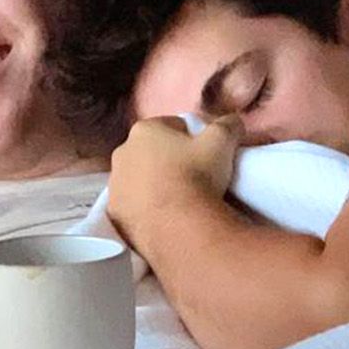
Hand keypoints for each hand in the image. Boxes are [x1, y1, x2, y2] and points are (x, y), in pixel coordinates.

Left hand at [107, 114, 242, 245]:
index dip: (191, 139)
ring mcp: (114, 185)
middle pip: (151, 152)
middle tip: (193, 177)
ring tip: (179, 200)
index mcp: (144, 130)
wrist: (179, 228)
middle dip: (168, 161)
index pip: (172, 126)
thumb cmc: (197, 176)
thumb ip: (228, 125)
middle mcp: (122, 153)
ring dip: (155, 185)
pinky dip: (146, 208)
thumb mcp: (222, 142)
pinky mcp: (115, 213)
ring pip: (139, 180)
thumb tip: (233, 121)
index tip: (203, 155)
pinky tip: (165, 217)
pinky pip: (133, 205)